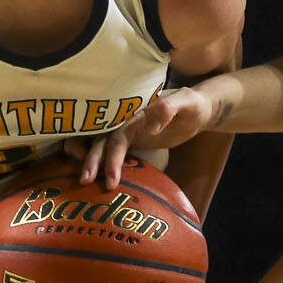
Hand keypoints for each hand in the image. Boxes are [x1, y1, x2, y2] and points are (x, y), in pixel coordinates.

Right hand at [69, 85, 218, 188]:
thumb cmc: (193, 104)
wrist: (198, 111)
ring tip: (85, 181)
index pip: (118, 132)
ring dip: (92, 160)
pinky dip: (102, 162)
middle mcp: (127, 120)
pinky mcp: (132, 142)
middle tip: (85, 180)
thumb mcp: (187, 101)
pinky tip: (98, 178)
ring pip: (103, 145)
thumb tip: (151, 126)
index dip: (111, 153)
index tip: (110, 175)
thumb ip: (170, 107)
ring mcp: (128, 132)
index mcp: (136, 111)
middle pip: (104, 140)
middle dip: (93, 159)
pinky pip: (113, 152)